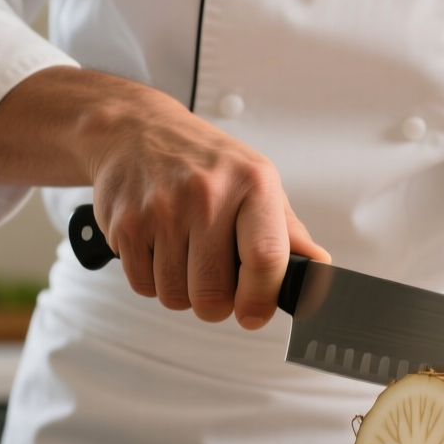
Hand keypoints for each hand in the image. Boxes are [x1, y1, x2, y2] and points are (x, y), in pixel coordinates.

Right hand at [0, 67, 327, 328]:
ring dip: (183, 291)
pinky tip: (159, 249)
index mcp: (252, 184)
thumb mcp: (256, 181)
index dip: (262, 300)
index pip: (265, 258)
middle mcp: (206, 195)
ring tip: (185, 256)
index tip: (255, 314)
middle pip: (214, 293)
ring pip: (176, 296)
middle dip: (217, 303)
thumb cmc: (203, 160)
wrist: (134, 129)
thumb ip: (287, 231)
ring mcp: (161, 210)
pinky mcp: (124, 225)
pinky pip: (143, 286)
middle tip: (215, 280)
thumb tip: (319, 270)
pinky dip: (152, 280)